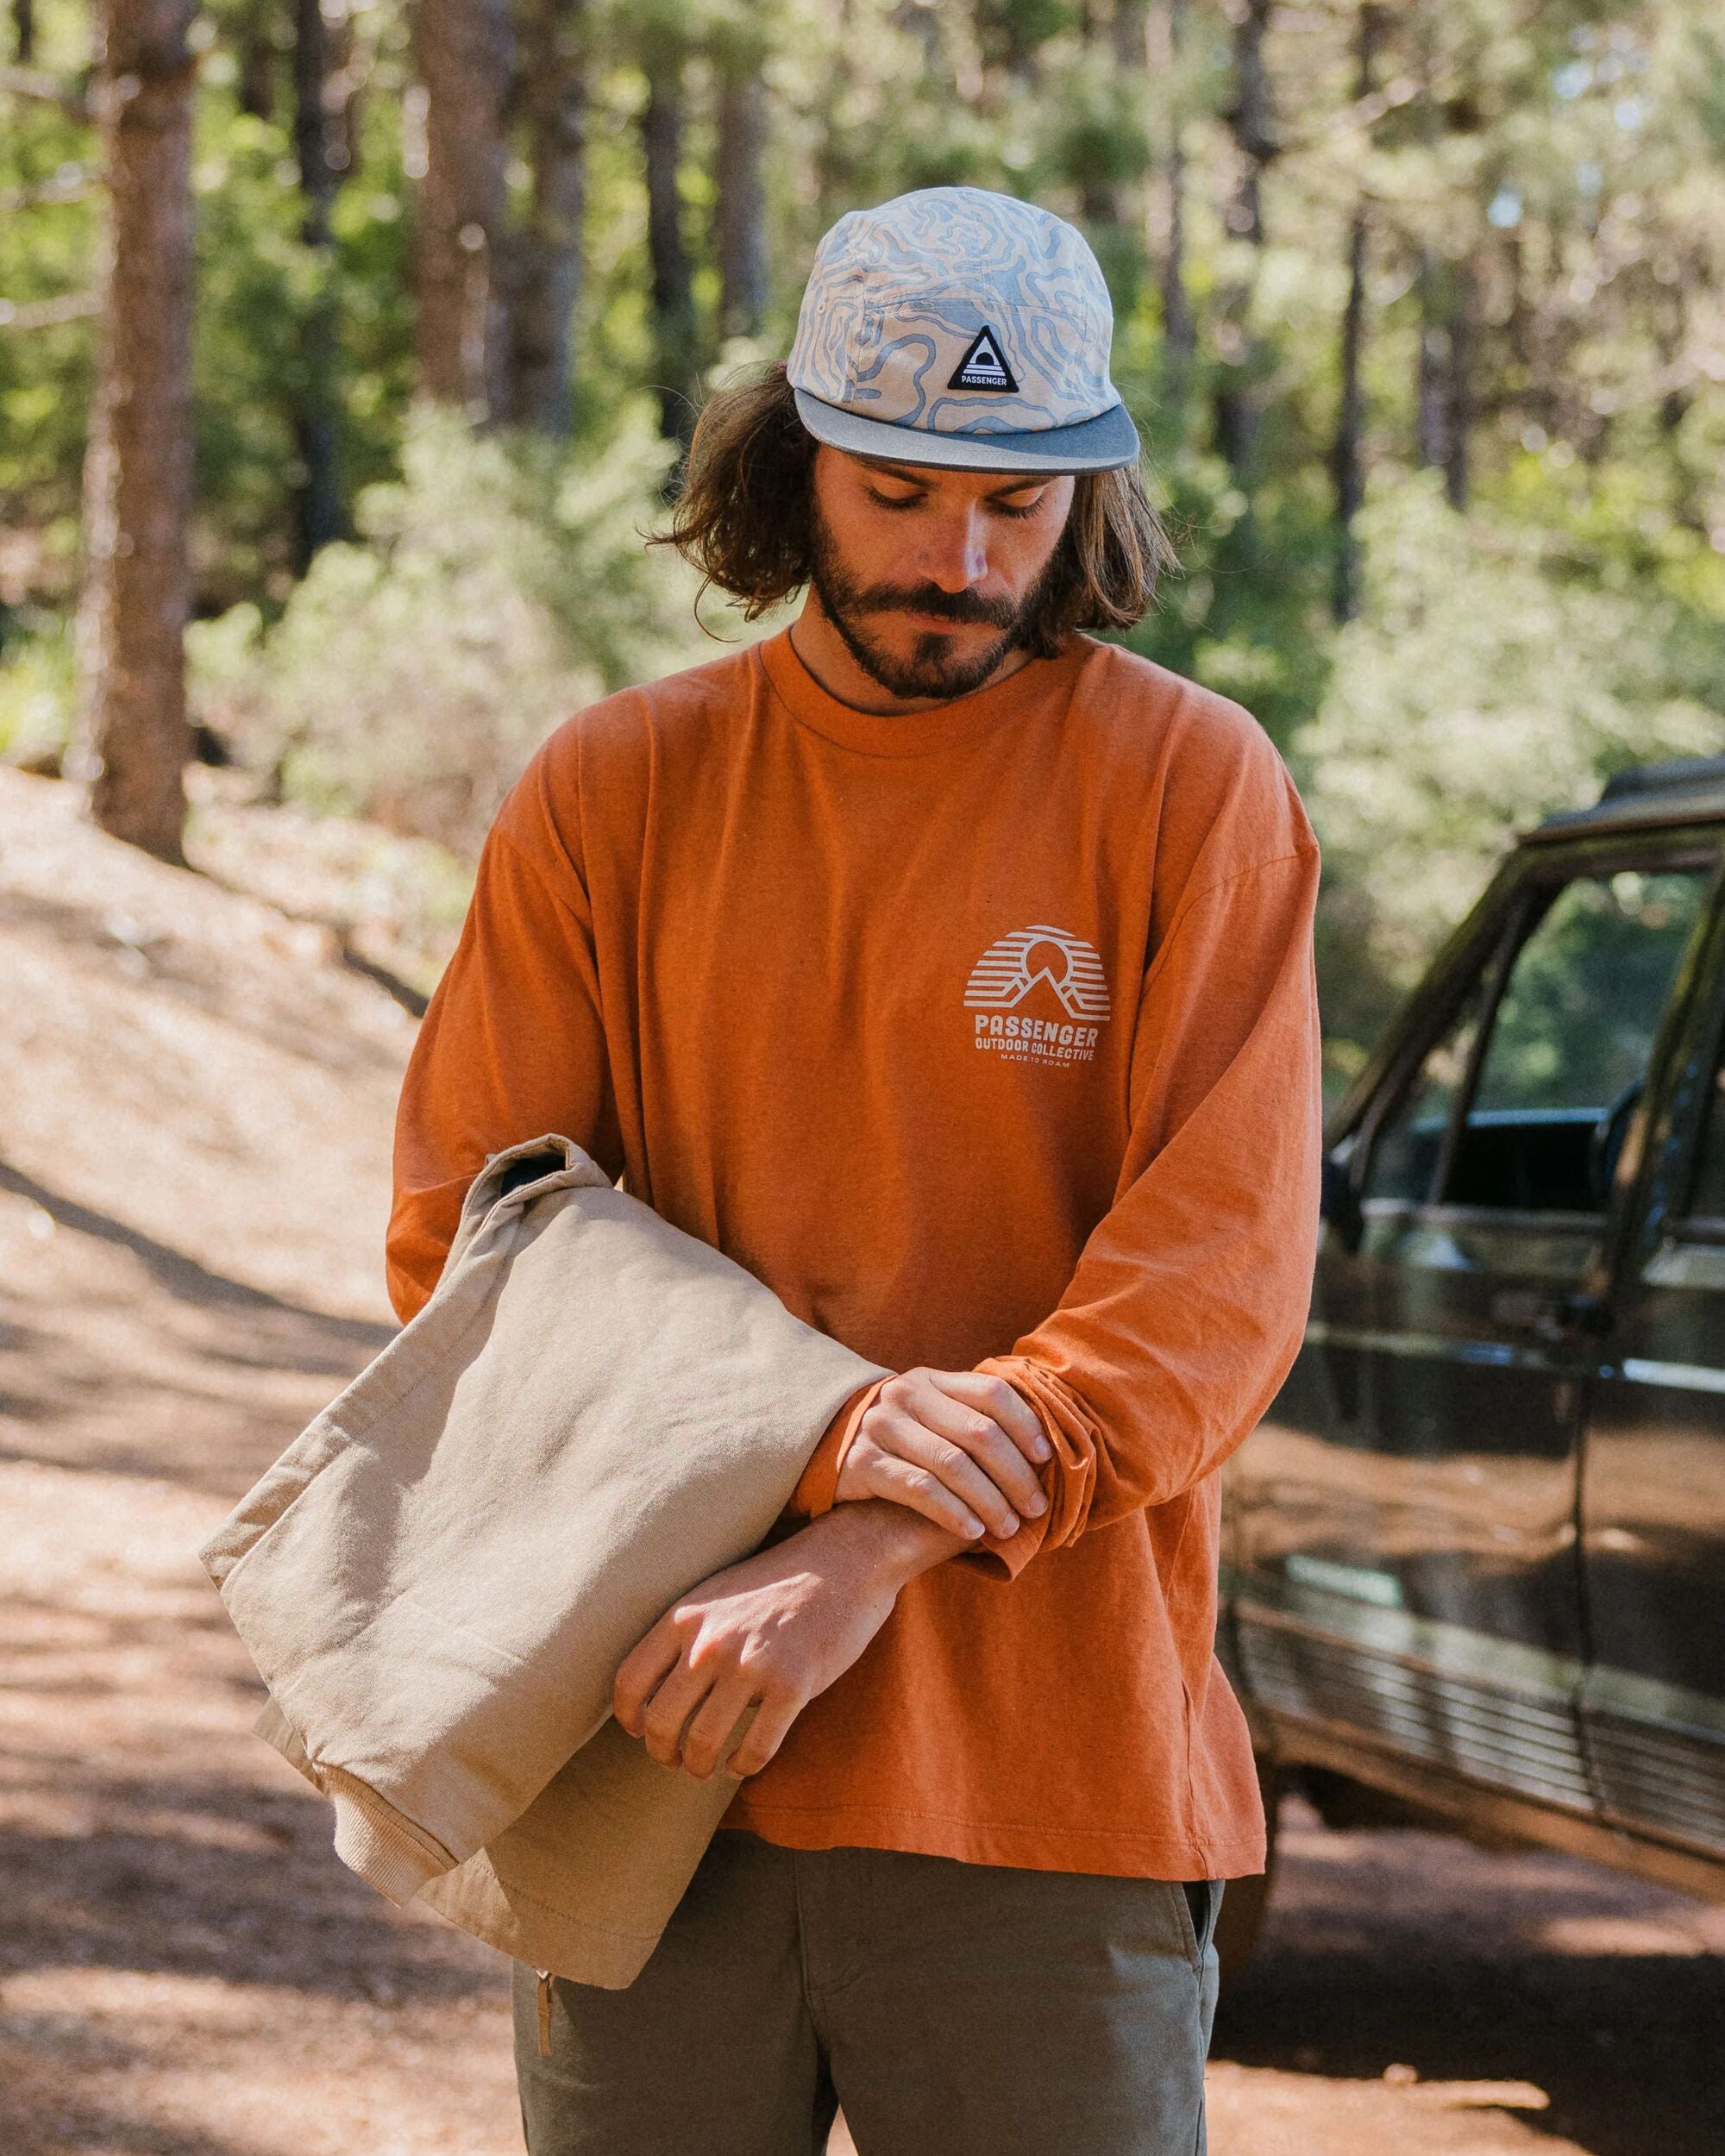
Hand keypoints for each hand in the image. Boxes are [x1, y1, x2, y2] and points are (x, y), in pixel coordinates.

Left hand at [613, 1503, 958, 1780]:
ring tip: (705, 1768)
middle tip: (674, 1759)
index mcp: (685, 1616)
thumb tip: (657, 1694)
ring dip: (699, 1766)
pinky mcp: (792, 1685)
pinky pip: (755, 1749)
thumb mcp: (716, 1594)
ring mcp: (751, 1664)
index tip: (639, 1732)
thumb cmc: (776, 1584)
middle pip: (660, 1721)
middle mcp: (710, 1641)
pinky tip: (741, 1764)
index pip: (630, 1681)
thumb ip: (685, 1635)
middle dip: (663, 1752)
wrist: (843, 1563)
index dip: (629, 1718)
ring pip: (702, 1742)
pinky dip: (742, 1766)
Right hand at [835, 1367, 1050, 1540]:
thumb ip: (970, 1420)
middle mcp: (905, 1396)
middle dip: (1015, 1474)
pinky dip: (953, 1512)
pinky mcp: (862, 1463)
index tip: (1046, 1459)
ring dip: (990, 1500)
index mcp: (931, 1380)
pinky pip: (920, 1489)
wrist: (824, 1454)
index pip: (992, 1394)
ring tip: (1009, 1527)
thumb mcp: (929, 1416)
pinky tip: (973, 1531)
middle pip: (979, 1433)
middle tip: (1036, 1507)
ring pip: (953, 1464)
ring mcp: (881, 1427)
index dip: (1026, 1425)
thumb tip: (1040, 1449)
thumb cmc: (898, 1444)